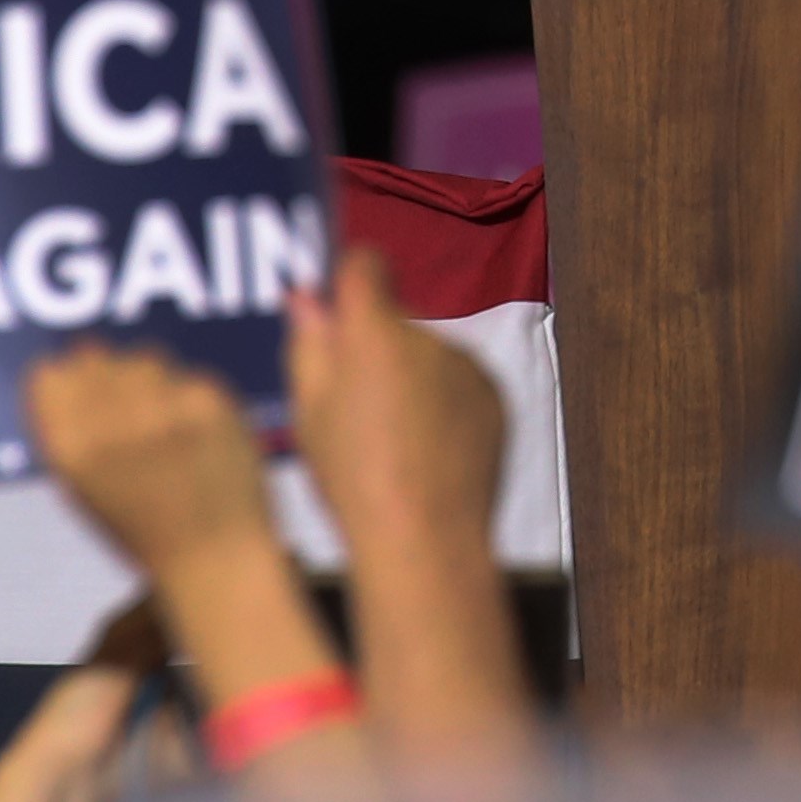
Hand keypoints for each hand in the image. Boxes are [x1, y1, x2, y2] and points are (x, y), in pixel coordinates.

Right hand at [23, 340, 275, 587]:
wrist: (214, 556)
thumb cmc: (142, 530)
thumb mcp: (83, 490)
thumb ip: (69, 431)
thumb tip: (67, 373)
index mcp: (70, 448)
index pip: (48, 374)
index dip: (65, 383)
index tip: (78, 396)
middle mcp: (110, 420)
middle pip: (94, 356)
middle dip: (106, 377)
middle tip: (128, 409)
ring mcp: (162, 405)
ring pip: (143, 358)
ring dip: (149, 381)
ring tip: (164, 423)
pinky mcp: (208, 397)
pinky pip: (188, 375)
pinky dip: (190, 397)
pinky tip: (197, 432)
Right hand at [285, 247, 504, 570]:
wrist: (426, 537)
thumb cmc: (352, 478)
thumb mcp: (310, 413)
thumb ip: (309, 345)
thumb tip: (305, 296)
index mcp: (374, 332)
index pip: (364, 263)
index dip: (348, 279)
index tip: (337, 310)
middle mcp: (428, 334)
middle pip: (396, 316)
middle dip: (376, 341)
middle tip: (357, 399)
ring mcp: (468, 364)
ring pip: (428, 350)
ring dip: (412, 371)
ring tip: (394, 435)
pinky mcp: (495, 394)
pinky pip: (459, 380)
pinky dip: (443, 399)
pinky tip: (428, 446)